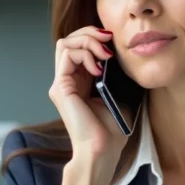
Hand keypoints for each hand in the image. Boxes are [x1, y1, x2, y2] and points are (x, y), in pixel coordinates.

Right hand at [49, 26, 127, 164]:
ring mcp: (61, 84)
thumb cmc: (111, 131)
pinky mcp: (60, 88)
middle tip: (108, 39)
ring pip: (64, 43)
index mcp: (79, 81)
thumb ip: (115, 74)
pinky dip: (84, 54)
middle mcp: (67, 81)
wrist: (103, 151)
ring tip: (104, 54)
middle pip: (69, 40)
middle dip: (89, 33)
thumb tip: (123, 52)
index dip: (94, 36)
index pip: (78, 46)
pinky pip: (67, 55)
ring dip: (87, 41)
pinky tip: (99, 68)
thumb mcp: (118, 94)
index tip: (113, 40)